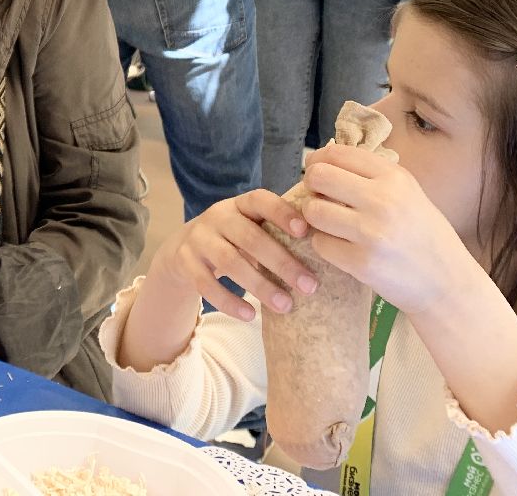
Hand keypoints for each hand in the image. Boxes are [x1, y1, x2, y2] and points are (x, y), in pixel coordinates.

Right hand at [148, 188, 316, 321]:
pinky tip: (250, 316)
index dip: (282, 212)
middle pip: (249, 237)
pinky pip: (205, 284)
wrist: (184, 249)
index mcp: (240, 204)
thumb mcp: (251, 227)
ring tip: (286, 306)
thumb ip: (278, 231)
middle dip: (282, 262)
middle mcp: (217, 216)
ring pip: (229, 261)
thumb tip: (332, 244)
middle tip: (310, 286)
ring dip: (260, 285)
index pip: (260, 200)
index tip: (306, 231)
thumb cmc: (235, 240)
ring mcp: (198, 238)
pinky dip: (229, 302)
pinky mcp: (185, 262)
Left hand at [301, 143, 478, 315]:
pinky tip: (343, 248)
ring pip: (313, 210)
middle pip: (318, 176)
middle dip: (312, 187)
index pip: (336, 153)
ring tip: (332, 225)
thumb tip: (323, 161)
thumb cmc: (424, 235)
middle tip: (321, 199)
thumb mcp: (408, 193)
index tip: (319, 174)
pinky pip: (320, 243)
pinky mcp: (361, 262)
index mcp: (394, 177)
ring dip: (315, 218)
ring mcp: (371, 232)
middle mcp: (383, 199)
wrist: (448, 284)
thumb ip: (370, 176)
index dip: (318, 162)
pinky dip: (325, 245)